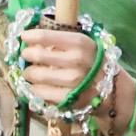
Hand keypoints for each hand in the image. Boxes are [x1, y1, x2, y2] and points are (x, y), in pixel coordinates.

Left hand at [17, 22, 133, 132]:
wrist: (112, 89)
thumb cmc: (90, 63)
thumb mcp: (82, 46)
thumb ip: (59, 41)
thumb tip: (28, 37)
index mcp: (80, 42)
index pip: (46, 36)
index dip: (30, 36)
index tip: (24, 37)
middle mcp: (77, 60)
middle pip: (37, 55)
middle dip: (27, 55)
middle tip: (27, 56)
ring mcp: (73, 80)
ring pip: (35, 75)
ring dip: (29, 73)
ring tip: (33, 72)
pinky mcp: (68, 99)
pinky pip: (39, 92)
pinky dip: (34, 88)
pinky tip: (38, 86)